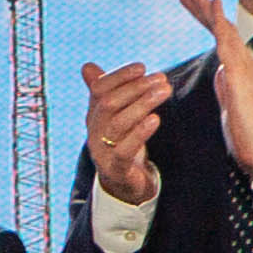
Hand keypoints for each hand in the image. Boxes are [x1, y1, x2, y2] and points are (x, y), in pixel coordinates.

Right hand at [77, 55, 166, 205]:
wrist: (124, 185)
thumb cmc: (122, 145)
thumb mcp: (114, 117)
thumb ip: (103, 92)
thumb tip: (87, 66)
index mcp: (93, 117)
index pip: (99, 90)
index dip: (119, 76)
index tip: (142, 67)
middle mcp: (94, 133)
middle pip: (108, 104)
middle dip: (135, 88)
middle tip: (161, 78)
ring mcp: (103, 152)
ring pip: (117, 124)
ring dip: (142, 104)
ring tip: (165, 91)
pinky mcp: (116, 170)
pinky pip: (124, 150)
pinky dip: (140, 133)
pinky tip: (155, 119)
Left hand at [181, 0, 252, 185]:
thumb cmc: (248, 134)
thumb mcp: (230, 104)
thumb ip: (227, 85)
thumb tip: (222, 72)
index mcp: (237, 71)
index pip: (219, 39)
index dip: (206, 19)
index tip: (190, 2)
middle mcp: (243, 64)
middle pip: (222, 29)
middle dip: (203, 8)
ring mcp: (243, 69)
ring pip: (224, 30)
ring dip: (208, 9)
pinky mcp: (240, 77)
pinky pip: (229, 44)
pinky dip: (221, 24)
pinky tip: (214, 8)